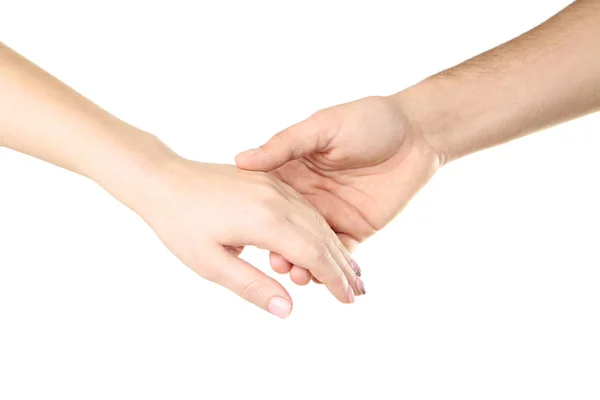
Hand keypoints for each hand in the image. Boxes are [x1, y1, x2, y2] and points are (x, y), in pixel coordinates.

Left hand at [128, 157, 358, 317]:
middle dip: (342, 266)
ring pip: (316, 219)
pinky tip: (322, 241)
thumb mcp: (210, 263)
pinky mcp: (269, 179)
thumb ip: (252, 286)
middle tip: (358, 292)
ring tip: (348, 272)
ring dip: (334, 246)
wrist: (163, 179)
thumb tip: (287, 310)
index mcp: (266, 220)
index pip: (313, 255)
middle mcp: (278, 198)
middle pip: (322, 236)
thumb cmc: (180, 224)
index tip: (348, 301)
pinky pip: (303, 206)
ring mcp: (275, 185)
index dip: (333, 279)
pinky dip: (318, 228)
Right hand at [236, 95, 439, 281]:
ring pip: (310, 248)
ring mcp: (331, 215)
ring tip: (299, 276)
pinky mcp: (355, 229)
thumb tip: (242, 160)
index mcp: (293, 172)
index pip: (267, 201)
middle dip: (280, 250)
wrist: (416, 133)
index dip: (256, 220)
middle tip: (277, 264)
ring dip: (302, 264)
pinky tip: (322, 280)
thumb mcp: (322, 127)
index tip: (247, 235)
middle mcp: (307, 197)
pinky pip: (339, 253)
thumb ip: (285, 145)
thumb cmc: (367, 119)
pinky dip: (330, 269)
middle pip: (286, 231)